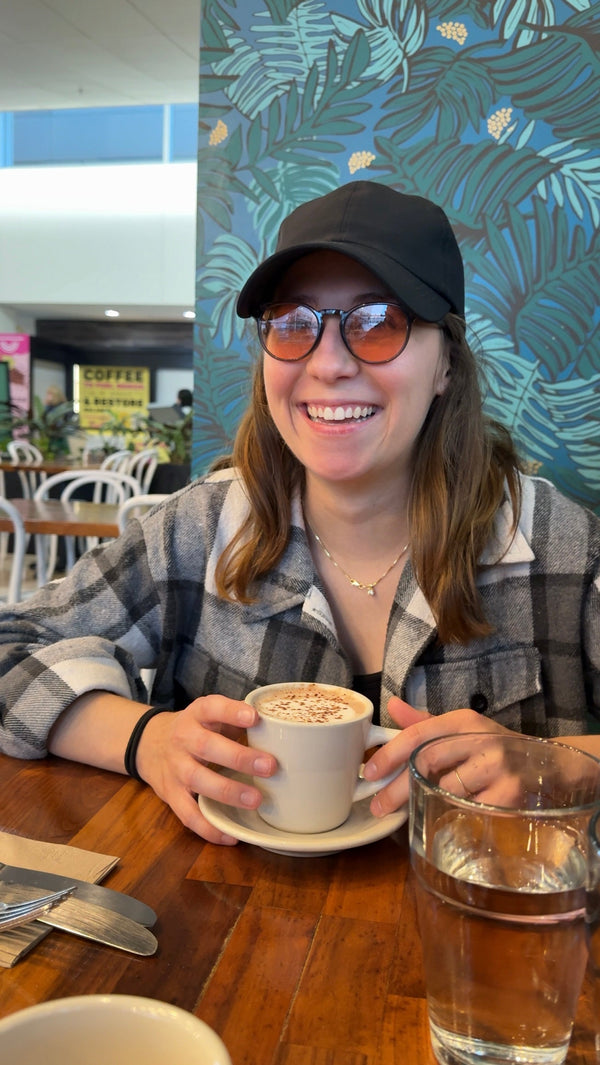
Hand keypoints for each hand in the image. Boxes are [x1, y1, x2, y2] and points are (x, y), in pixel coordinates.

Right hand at [136, 696, 276, 844]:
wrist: (150, 744)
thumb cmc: (196, 729)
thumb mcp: (211, 715)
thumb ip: (237, 719)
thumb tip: (279, 728)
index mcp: (197, 715)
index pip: (212, 708)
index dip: (232, 712)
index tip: (254, 717)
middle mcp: (183, 739)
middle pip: (207, 746)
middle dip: (239, 757)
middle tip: (270, 766)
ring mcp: (175, 768)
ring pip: (198, 780)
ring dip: (228, 792)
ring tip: (256, 800)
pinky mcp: (170, 795)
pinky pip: (187, 814)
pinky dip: (209, 827)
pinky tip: (231, 836)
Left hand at [362, 697, 511, 816]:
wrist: (547, 765)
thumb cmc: (494, 748)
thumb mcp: (462, 730)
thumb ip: (425, 722)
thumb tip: (392, 704)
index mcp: (463, 721)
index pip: (418, 734)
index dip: (390, 754)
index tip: (369, 773)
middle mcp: (480, 738)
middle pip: (427, 761)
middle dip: (397, 787)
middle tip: (377, 806)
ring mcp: (497, 766)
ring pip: (447, 788)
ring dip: (425, 802)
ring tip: (411, 813)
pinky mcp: (510, 794)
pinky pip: (470, 810)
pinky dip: (455, 816)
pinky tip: (446, 821)